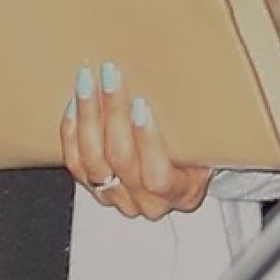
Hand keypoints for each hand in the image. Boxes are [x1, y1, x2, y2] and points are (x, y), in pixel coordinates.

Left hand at [61, 61, 212, 219]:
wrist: (180, 169)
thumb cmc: (196, 150)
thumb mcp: (207, 141)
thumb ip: (196, 123)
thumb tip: (192, 76)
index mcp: (182, 192)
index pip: (159, 176)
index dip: (147, 141)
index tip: (140, 104)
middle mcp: (148, 202)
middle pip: (122, 160)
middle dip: (113, 113)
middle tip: (110, 76)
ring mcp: (119, 198)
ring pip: (94, 162)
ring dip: (88, 117)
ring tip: (87, 83)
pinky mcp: (95, 189)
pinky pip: (76, 164)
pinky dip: (71, 132)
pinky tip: (74, 104)